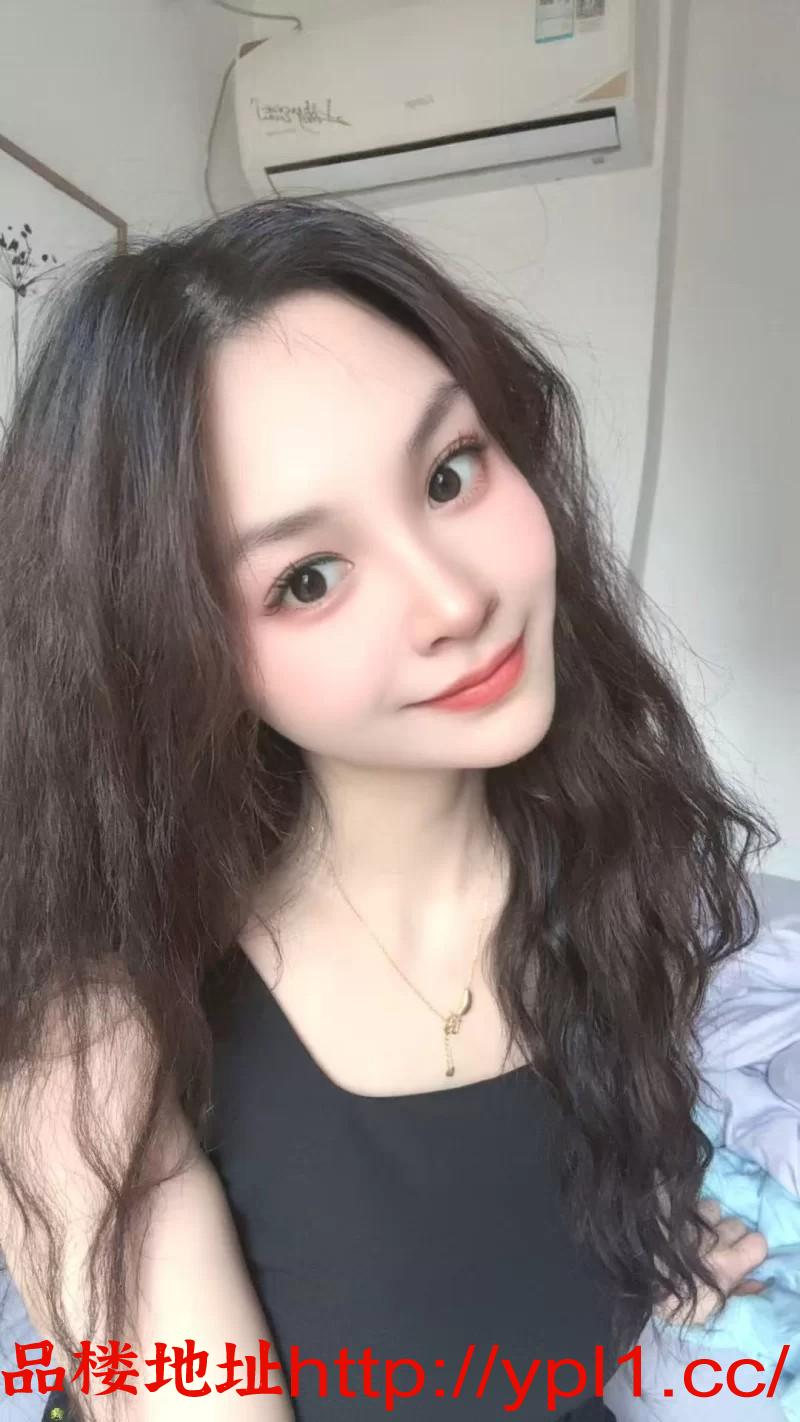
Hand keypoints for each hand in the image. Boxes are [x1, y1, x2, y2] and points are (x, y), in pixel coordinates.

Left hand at [654, 1197, 768, 1325]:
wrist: (638, 1287)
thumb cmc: (675, 1306)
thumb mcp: (712, 1309)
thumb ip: (739, 1293)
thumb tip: (757, 1282)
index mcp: (728, 1265)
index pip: (758, 1242)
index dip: (750, 1250)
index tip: (740, 1258)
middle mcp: (715, 1239)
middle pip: (738, 1225)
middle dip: (731, 1236)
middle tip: (718, 1249)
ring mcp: (693, 1223)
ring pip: (716, 1210)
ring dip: (710, 1221)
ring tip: (697, 1235)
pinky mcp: (672, 1212)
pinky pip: (692, 1203)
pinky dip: (691, 1212)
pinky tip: (682, 1225)